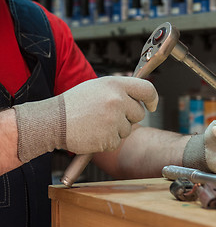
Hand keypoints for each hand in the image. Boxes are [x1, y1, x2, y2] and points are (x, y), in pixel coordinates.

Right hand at [13, 76, 157, 161]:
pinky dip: (107, 140)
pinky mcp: (110, 138)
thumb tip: (139, 97)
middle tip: (108, 116)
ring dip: (116, 129)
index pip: (147, 88)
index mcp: (115, 85)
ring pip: (128, 129)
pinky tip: (93, 133)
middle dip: (128, 117)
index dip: (152, 98)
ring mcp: (114, 120)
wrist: (53, 121)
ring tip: (96, 123)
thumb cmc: (73, 104)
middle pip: (139, 113)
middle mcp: (117, 100)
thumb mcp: (97, 87)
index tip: (151, 105)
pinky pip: (117, 141)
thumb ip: (119, 90)